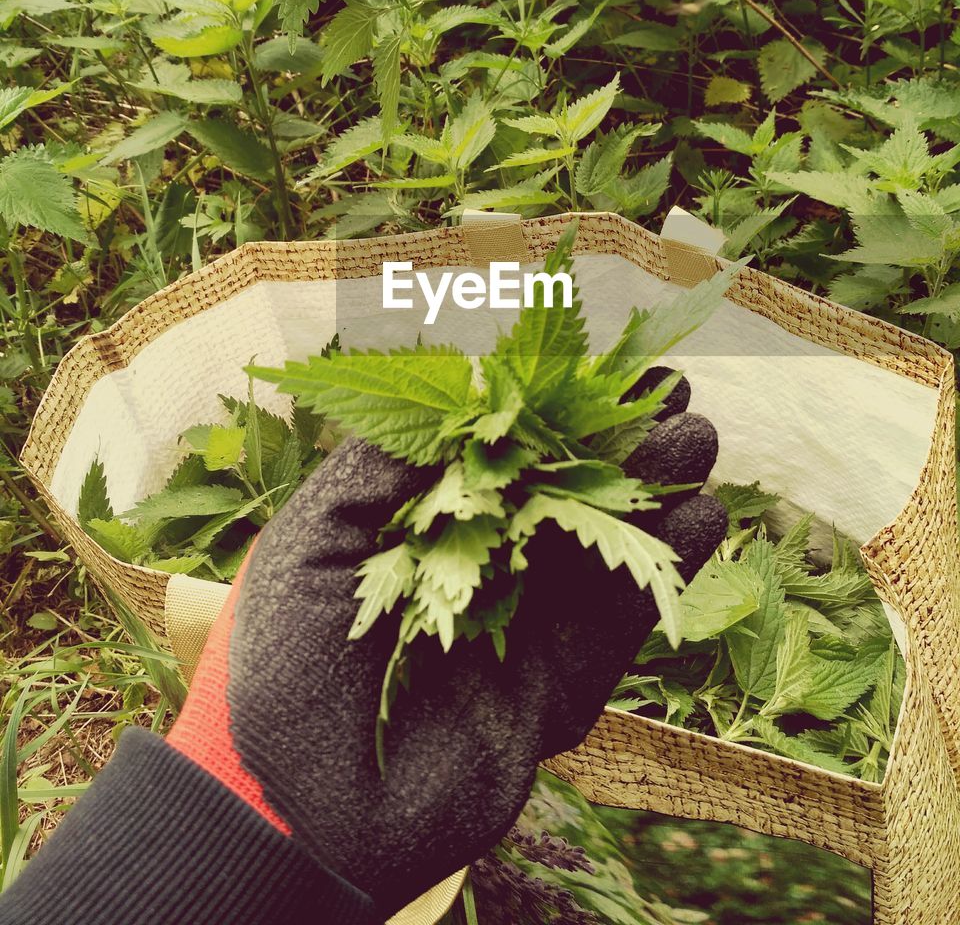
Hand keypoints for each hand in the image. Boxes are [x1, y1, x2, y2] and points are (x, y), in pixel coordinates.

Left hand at [167, 435, 725, 918]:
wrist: (297, 812)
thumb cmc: (278, 666)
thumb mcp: (310, 545)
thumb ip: (378, 467)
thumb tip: (450, 395)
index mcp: (421, 523)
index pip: (498, 448)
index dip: (552, 405)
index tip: (601, 362)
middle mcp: (479, 564)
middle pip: (562, 487)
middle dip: (618, 438)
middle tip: (674, 393)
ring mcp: (523, 622)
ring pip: (603, 543)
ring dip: (655, 490)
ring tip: (699, 440)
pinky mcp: (560, 681)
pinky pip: (623, 618)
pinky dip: (665, 569)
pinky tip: (701, 519)